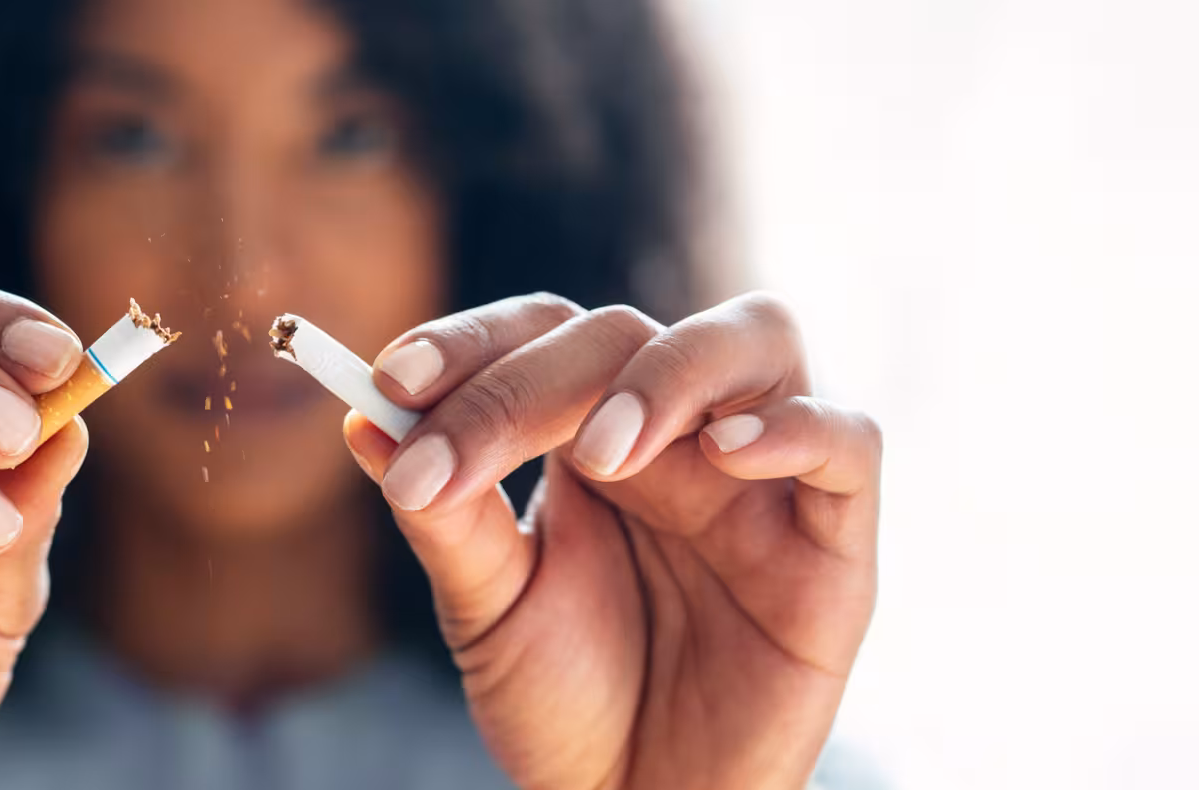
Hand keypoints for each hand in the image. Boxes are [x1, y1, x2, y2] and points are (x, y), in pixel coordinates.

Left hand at [344, 292, 879, 788]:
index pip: (539, 334)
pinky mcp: (835, 543)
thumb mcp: (488, 609)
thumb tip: (361, 424)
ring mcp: (761, 477)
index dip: (471, 343)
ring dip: (670, 372)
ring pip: (757, 337)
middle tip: (458, 453)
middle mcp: (678, 432)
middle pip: (624, 332)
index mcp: (589, 432)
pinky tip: (723, 456)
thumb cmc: (566, 703)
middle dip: (531, 381)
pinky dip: (797, 427)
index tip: (389, 381)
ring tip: (604, 450)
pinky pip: (850, 441)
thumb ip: (443, 517)